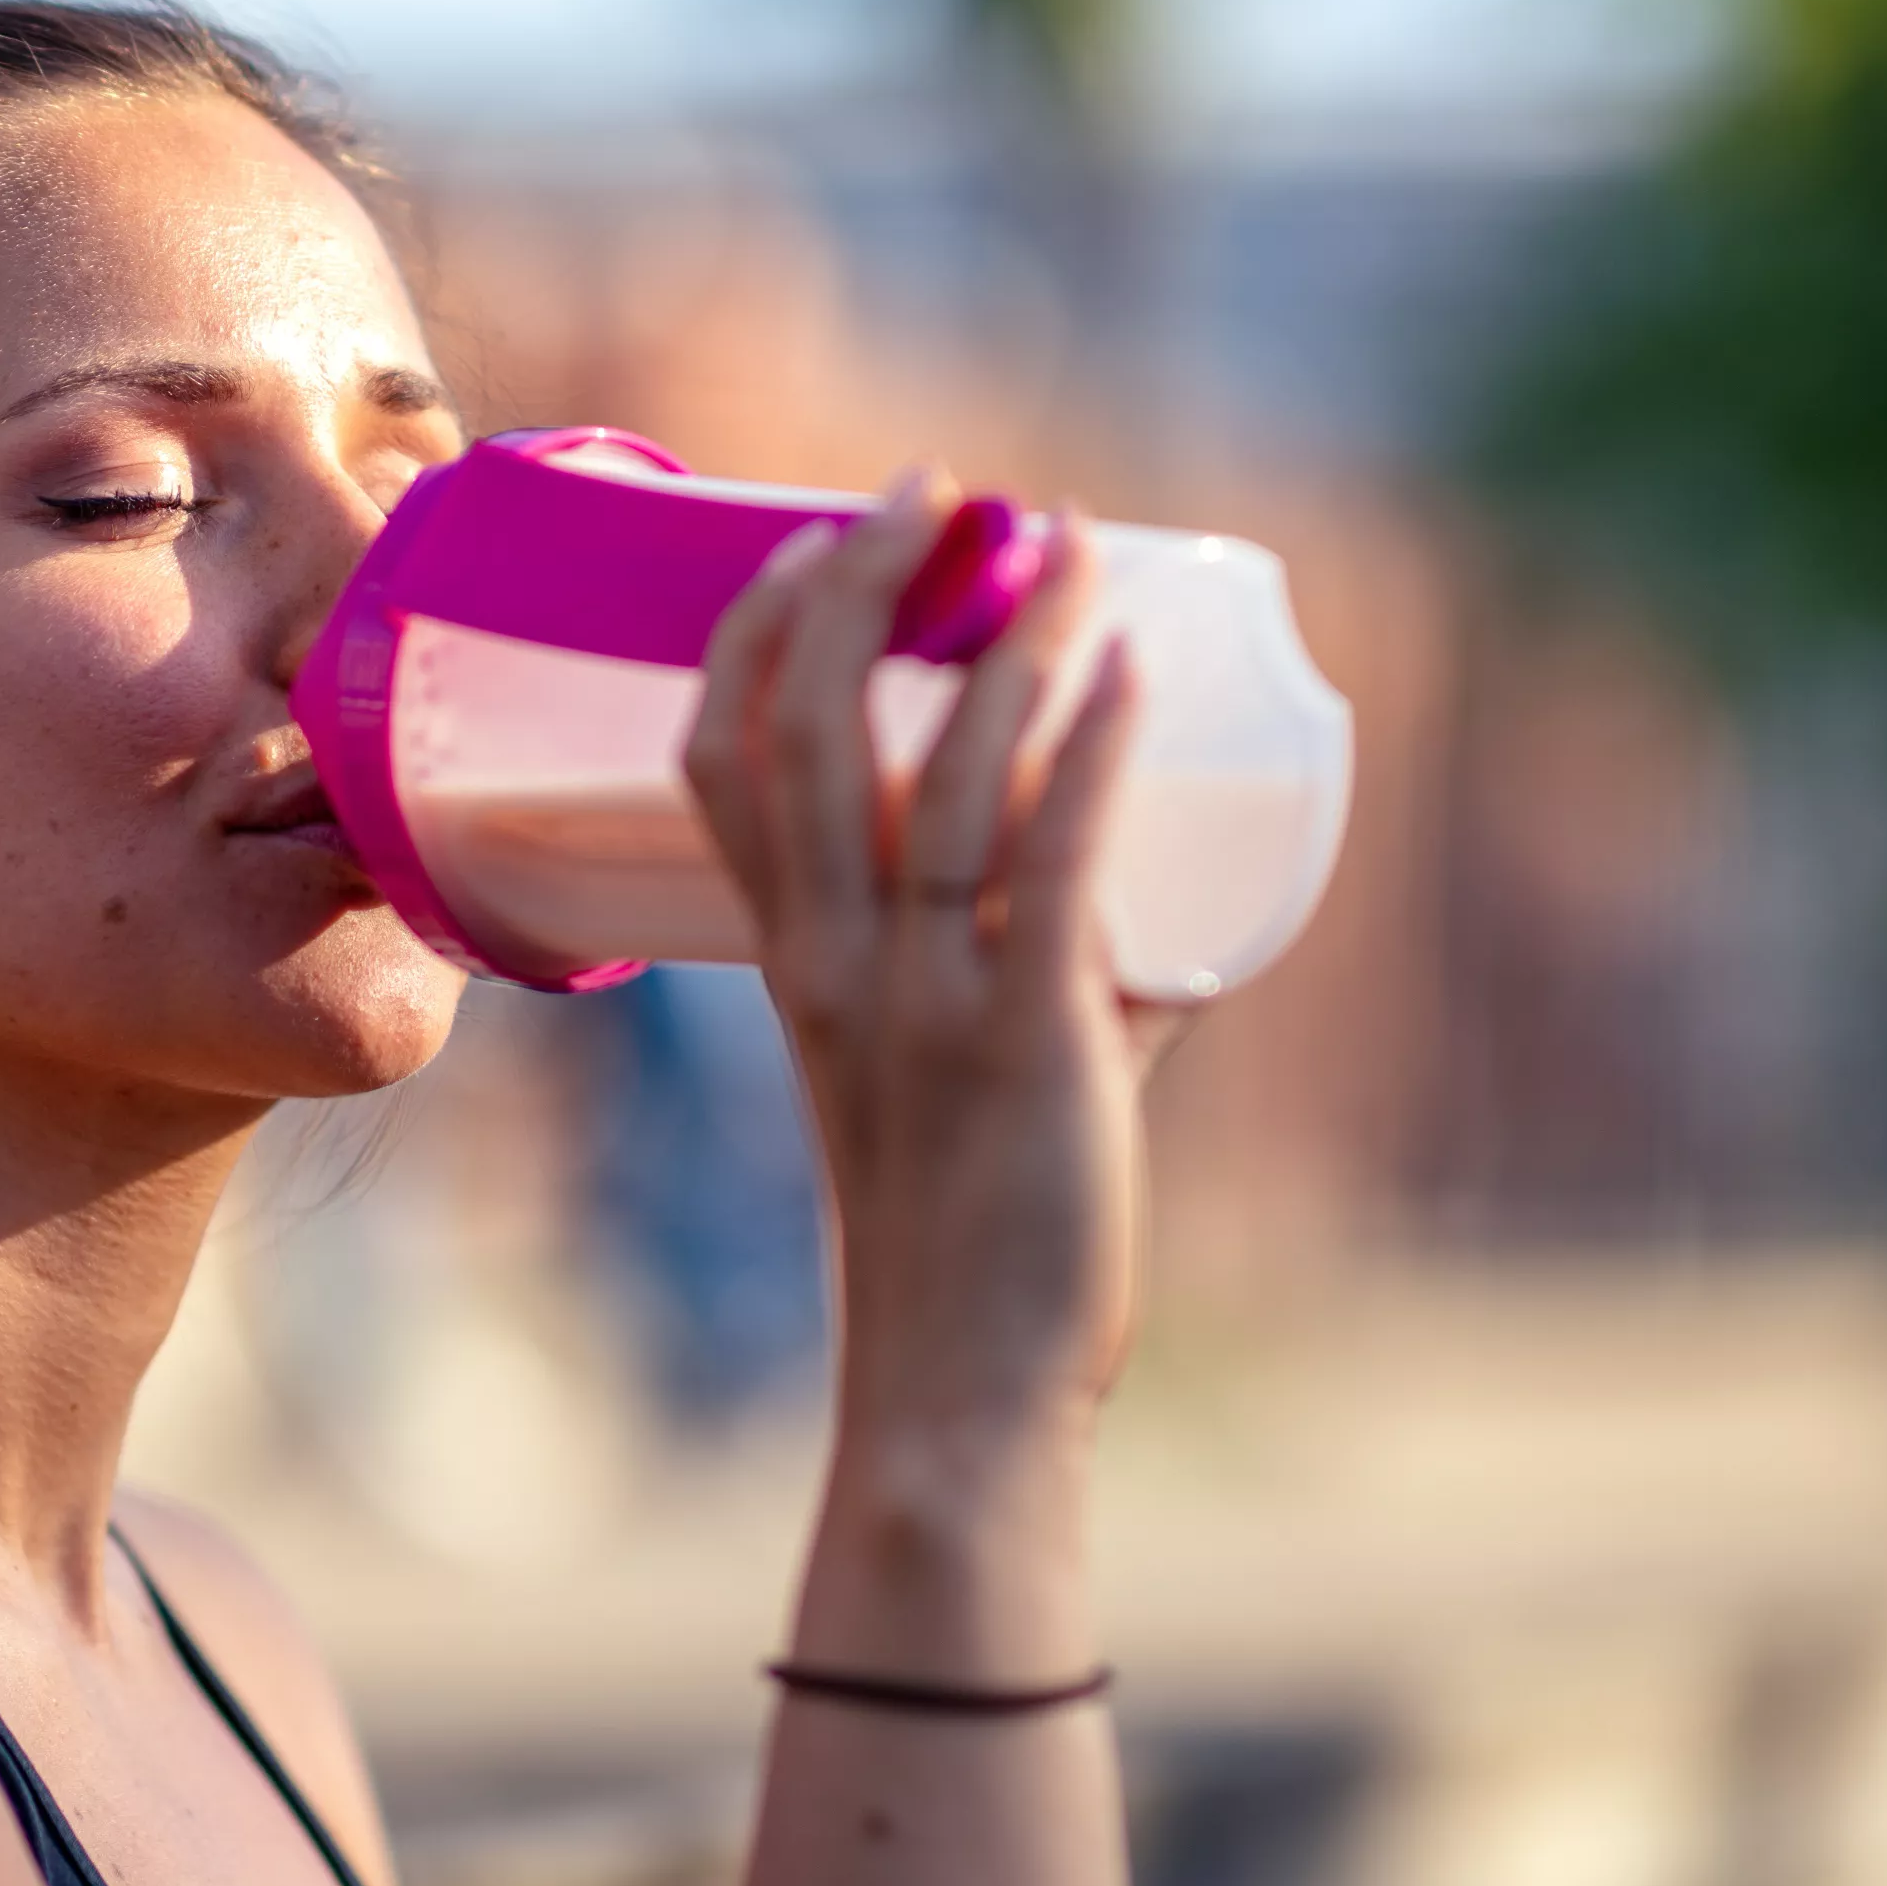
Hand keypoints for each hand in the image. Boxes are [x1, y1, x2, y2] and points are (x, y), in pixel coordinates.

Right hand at [684, 467, 1164, 1467]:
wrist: (957, 1396)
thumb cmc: (964, 1249)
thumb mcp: (960, 1084)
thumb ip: (1057, 993)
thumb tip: (1166, 926)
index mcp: (790, 965)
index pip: (719, 759)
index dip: (755, 628)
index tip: (820, 534)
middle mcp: (833, 965)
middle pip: (805, 725)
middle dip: (861, 581)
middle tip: (940, 489)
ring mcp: (922, 1001)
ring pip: (938, 772)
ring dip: (1006, 638)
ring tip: (1068, 545)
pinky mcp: (1025, 1042)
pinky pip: (1049, 864)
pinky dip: (1087, 753)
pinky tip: (1128, 675)